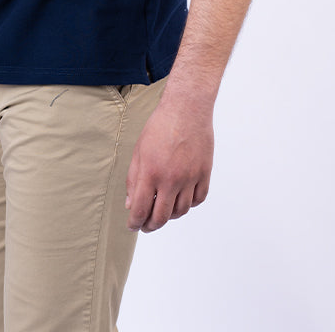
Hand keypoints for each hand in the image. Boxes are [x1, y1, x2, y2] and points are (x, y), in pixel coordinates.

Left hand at [125, 96, 213, 231]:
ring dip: (169, 215)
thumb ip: (133, 179)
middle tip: (146, 225)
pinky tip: (181, 199)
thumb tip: (130, 203)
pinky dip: (189, 204)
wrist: (187, 108)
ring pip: (180, 211)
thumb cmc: (161, 126)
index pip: (140, 209)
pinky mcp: (204, 173)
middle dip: (150, 225)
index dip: (134, 222)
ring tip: (162, 210)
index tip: (132, 225)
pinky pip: (198, 199)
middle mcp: (171, 178)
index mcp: (151, 172)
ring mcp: (190, 177)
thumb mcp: (139, 150)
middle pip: (161, 217)